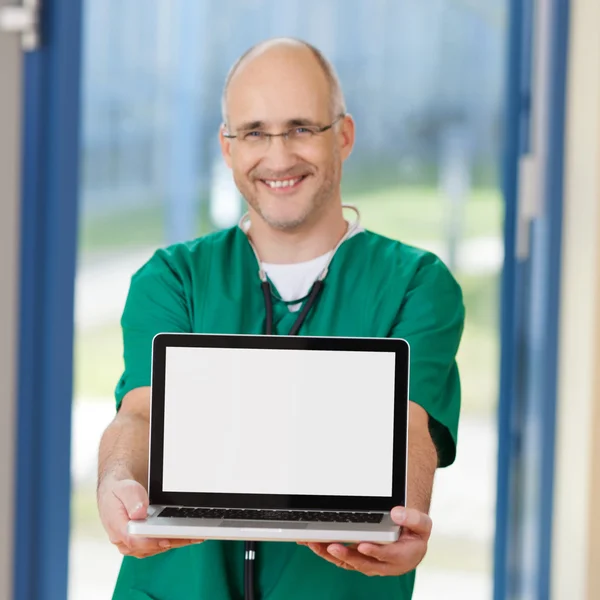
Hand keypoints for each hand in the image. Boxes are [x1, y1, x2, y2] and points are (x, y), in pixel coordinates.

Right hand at [97, 477, 202, 557]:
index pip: (135, 541)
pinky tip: (187, 535)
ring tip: (195, 536)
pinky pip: (159, 545)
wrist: (117, 495)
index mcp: (118, 529)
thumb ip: (132, 501)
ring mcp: (134, 545)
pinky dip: (173, 540)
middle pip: (150, 547)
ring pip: (157, 548)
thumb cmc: (120, 492)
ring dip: (176, 542)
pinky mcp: (143, 545)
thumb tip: (139, 513)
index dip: (152, 541)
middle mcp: (124, 542)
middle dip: (171, 541)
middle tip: (192, 536)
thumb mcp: (125, 489)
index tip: (168, 539)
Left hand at [299, 507, 430, 575]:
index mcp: (402, 556)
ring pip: (350, 563)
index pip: (387, 555)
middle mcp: (385, 565)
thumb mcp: (422, 524)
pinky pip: (343, 560)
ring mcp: (371, 564)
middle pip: (364, 563)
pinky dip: (328, 553)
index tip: (363, 545)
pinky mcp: (360, 561)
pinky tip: (315, 543)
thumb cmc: (415, 534)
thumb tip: (396, 512)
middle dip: (347, 555)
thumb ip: (412, 518)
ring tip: (316, 544)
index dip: (375, 551)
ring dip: (332, 555)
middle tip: (332, 546)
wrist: (412, 544)